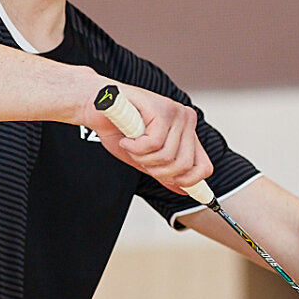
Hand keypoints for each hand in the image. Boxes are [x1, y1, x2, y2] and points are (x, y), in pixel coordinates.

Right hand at [82, 81, 213, 197]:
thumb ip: (164, 172)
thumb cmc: (118, 129)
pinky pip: (154, 144)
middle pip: (183, 166)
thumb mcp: (144, 158)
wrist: (95, 108)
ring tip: (131, 145)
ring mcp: (176, 114)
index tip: (166, 180)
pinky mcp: (162, 109)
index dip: (186, 181)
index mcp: (186, 133)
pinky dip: (135, 147)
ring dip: (142, 157)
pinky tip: (127, 138)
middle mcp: (186, 121)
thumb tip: (184, 190)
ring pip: (167, 156)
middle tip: (140, 158)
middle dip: (156, 170)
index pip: (203, 167)